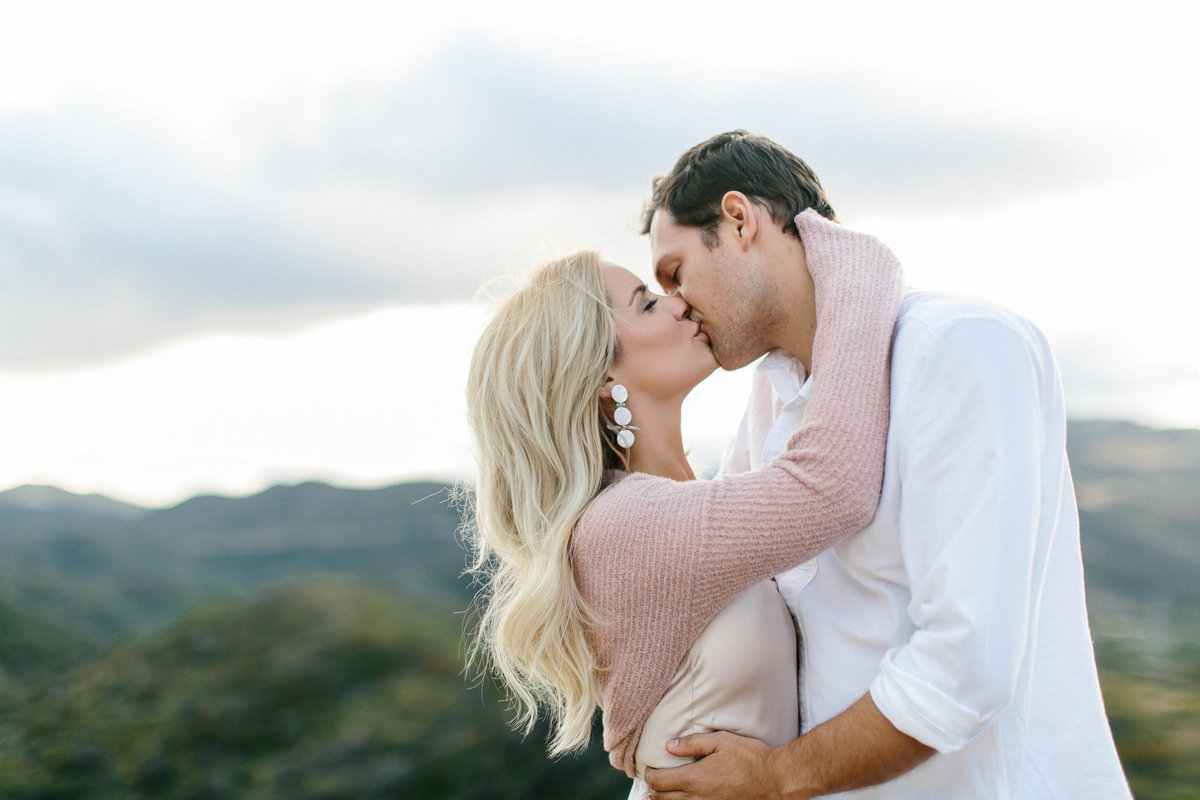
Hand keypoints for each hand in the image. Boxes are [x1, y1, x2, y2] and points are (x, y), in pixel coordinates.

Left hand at [644, 731, 781, 799]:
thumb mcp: (721, 741)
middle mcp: (697, 798)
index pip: (658, 782)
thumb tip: (670, 745)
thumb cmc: (750, 758)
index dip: (649, 775)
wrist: (774, 780)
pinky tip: (683, 799)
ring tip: (662, 794)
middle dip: (654, 789)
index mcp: (695, 778)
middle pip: (662, 798)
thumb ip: (692, 743)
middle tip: (654, 780)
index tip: (650, 768)